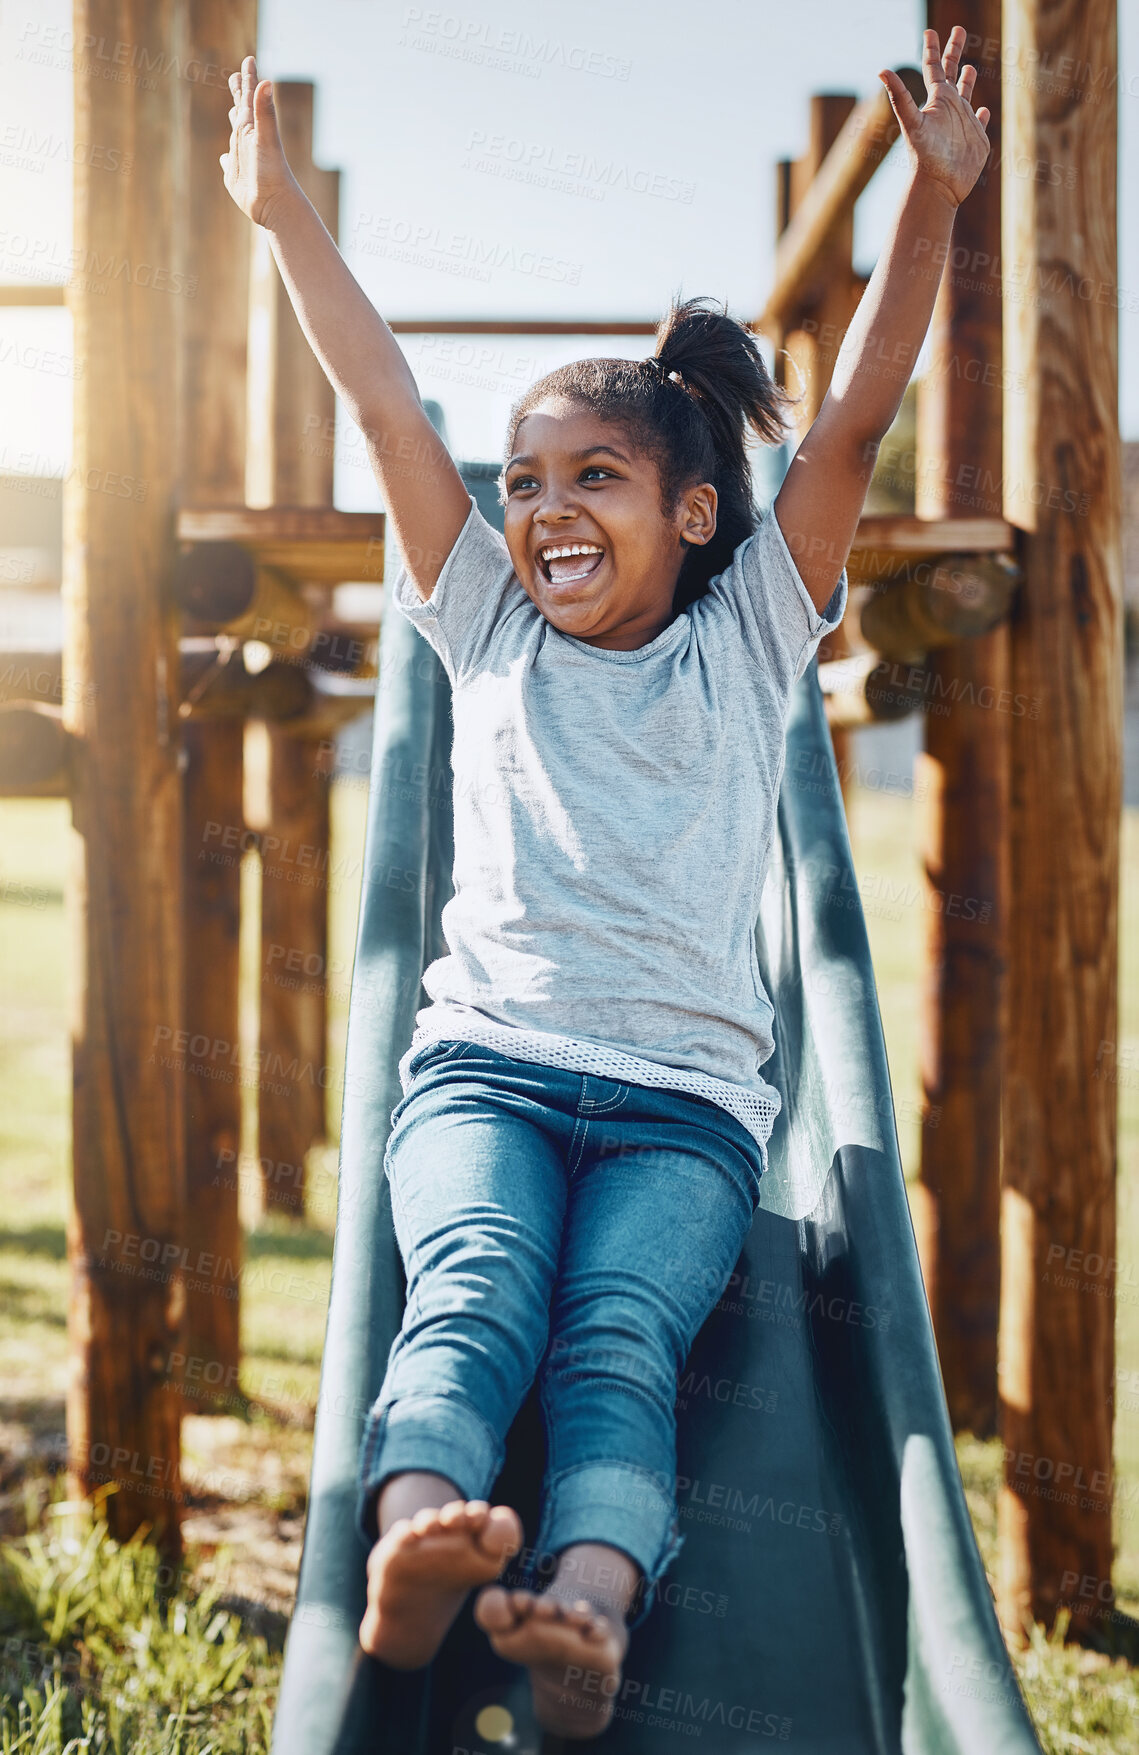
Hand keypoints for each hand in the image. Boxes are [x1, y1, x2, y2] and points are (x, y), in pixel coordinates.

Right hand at [219, 54, 300, 228]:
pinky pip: (229, 163)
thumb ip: (266, 112)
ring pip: (236, 133)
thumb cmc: (272, 173)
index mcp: (252, 128)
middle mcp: (247, 140)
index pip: (250, 97)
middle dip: (240, 93)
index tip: (250, 59)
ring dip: (235, 120)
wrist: (276, 206)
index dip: (249, 78)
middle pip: (243, 110)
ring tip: (233, 109)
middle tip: (236, 76)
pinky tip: (225, 158)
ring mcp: (242, 158)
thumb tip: (267, 81)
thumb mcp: (265, 139)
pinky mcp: (236, 177)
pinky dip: (226, 159)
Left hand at [879, 26, 990, 208]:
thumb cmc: (925, 156)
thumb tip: (881, 70)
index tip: (930, 30)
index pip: (933, 67)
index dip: (932, 48)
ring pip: (966, 94)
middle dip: (953, 50)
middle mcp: (949, 108)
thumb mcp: (912, 122)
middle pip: (951, 72)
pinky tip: (982, 110)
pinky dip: (982, 115)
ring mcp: (963, 122)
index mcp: (936, 100)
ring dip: (967, 80)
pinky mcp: (976, 139)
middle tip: (957, 30)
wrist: (939, 187)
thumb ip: (899, 96)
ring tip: (969, 68)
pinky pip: (980, 122)